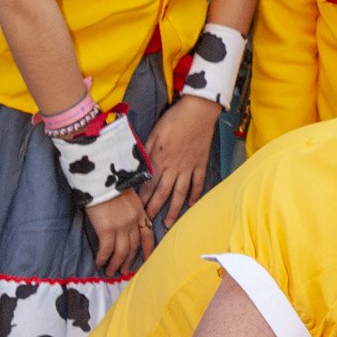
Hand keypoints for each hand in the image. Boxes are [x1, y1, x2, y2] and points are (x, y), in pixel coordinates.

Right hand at [85, 186, 154, 275]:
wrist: (101, 178)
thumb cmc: (110, 183)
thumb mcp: (127, 195)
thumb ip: (129, 208)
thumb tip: (123, 218)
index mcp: (140, 212)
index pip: (148, 234)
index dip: (149, 249)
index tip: (149, 259)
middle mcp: (133, 222)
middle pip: (134, 247)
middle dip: (129, 260)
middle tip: (125, 270)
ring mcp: (121, 227)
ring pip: (121, 252)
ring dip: (116, 264)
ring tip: (111, 272)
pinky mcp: (107, 230)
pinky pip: (106, 250)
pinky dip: (103, 258)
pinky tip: (99, 263)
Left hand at [142, 96, 221, 226]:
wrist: (199, 111)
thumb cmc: (173, 119)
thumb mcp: (153, 133)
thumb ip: (146, 152)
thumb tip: (138, 168)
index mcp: (160, 159)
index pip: (148, 185)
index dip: (142, 200)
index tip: (136, 211)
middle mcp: (174, 167)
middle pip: (163, 193)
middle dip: (154, 210)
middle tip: (148, 224)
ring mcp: (189, 167)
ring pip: (180, 193)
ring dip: (174, 210)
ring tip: (169, 224)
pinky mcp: (201, 163)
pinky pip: (198, 183)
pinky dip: (195, 195)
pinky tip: (191, 204)